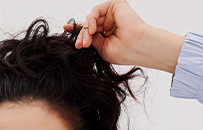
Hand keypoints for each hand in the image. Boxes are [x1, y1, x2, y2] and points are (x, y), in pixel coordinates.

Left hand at [65, 1, 183, 73]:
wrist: (137, 47)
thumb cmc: (123, 52)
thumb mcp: (102, 49)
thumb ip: (92, 40)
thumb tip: (82, 36)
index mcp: (108, 33)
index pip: (90, 29)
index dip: (78, 29)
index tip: (66, 29)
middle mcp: (110, 22)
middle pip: (89, 24)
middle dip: (81, 35)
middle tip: (80, 46)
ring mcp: (112, 13)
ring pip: (91, 18)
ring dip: (85, 31)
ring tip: (86, 42)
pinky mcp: (115, 5)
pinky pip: (95, 11)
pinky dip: (91, 20)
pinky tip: (92, 30)